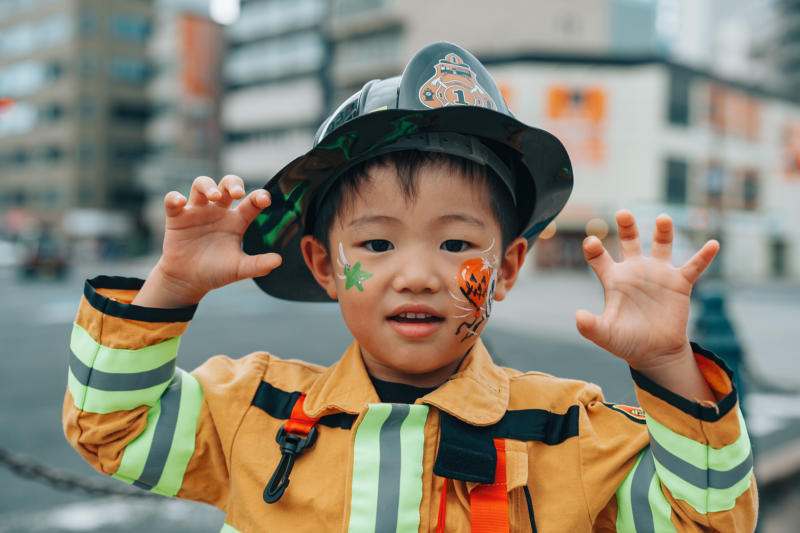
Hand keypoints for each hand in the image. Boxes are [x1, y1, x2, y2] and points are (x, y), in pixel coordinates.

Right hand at [133, 175, 281, 307]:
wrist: (188, 281)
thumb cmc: (216, 272)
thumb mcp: (239, 268)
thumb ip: (258, 264)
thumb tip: (278, 261)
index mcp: (237, 220)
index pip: (252, 202)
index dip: (260, 197)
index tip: (264, 200)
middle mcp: (219, 211)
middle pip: (227, 184)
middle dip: (233, 183)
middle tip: (237, 193)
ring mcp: (198, 212)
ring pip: (201, 184)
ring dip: (208, 185)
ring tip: (214, 196)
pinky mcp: (177, 217)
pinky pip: (172, 200)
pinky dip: (174, 197)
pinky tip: (181, 202)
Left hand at [575, 210, 717, 373]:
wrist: (653, 352)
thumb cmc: (625, 341)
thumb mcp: (605, 335)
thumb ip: (589, 326)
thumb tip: (578, 316)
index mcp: (613, 279)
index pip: (599, 257)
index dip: (594, 249)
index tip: (590, 242)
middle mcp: (635, 270)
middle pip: (629, 241)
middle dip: (627, 226)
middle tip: (622, 213)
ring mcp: (658, 274)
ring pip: (661, 245)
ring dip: (663, 232)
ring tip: (662, 219)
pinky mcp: (679, 284)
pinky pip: (694, 266)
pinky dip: (704, 256)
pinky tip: (713, 244)